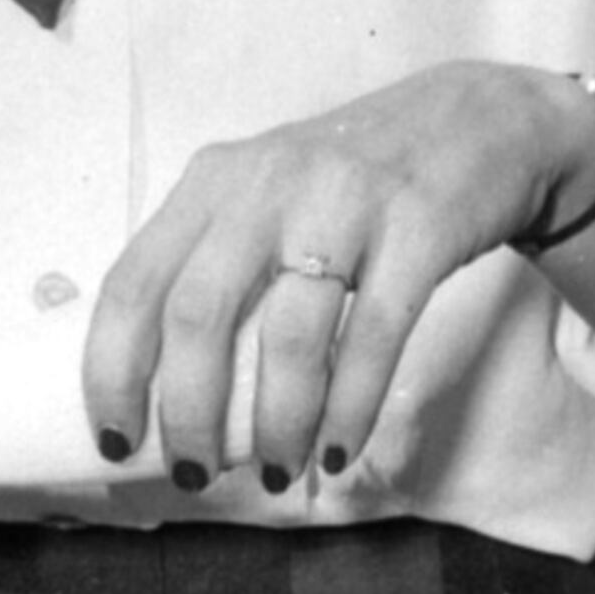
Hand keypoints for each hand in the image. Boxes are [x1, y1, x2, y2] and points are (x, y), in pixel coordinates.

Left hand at [87, 63, 594, 497]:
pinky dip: (350, 408)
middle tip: (195, 472)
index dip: (111, 371)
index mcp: (215, 180)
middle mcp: (270, 183)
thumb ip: (214, 258)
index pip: (134, 282)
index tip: (114, 439)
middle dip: (189, 413)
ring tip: (273, 473)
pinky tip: (338, 452)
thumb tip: (162, 387)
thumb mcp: (267, 192)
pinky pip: (373, 337)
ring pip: (289, 338)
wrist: (483, 120)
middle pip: (199, 315)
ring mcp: (346, 202)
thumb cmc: (356, 179)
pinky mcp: (419, 228)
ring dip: (275, 425)